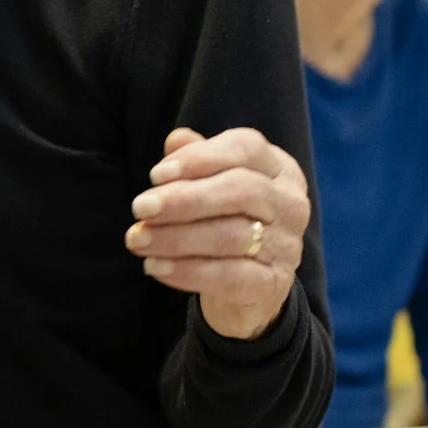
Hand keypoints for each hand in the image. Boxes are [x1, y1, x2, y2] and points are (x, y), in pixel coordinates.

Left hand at [124, 127, 309, 339]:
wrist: (245, 287)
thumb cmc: (221, 220)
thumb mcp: (209, 185)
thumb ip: (195, 160)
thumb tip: (176, 139)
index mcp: (279, 169)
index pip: (245, 149)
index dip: (198, 158)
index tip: (155, 176)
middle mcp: (290, 204)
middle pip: (241, 190)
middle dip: (184, 199)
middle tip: (140, 208)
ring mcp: (288, 246)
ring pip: (232, 236)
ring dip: (175, 237)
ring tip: (137, 240)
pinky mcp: (274, 284)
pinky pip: (231, 276)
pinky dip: (188, 271)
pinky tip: (155, 267)